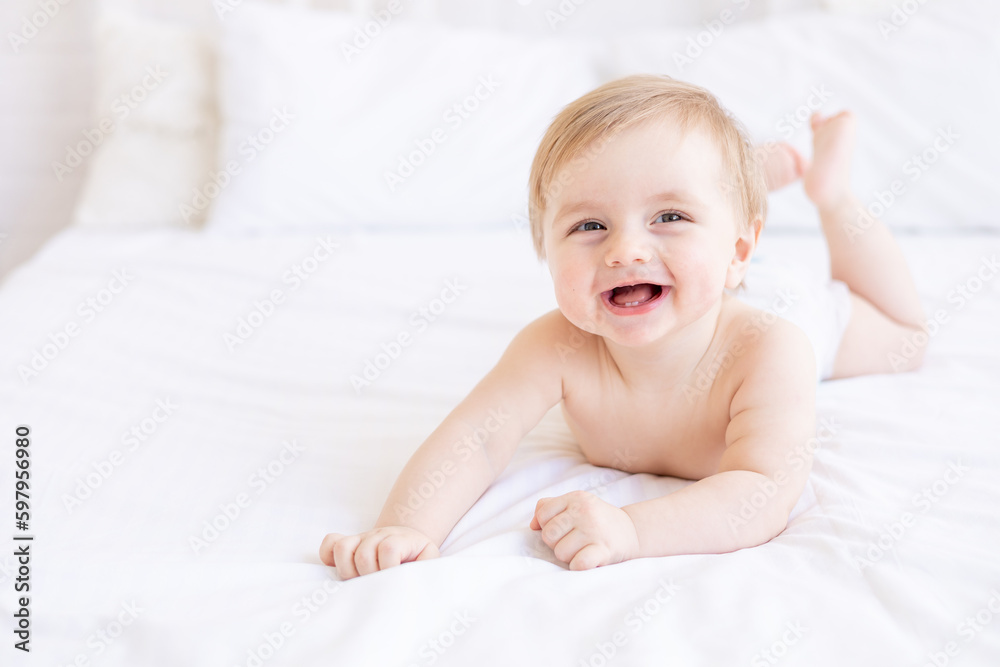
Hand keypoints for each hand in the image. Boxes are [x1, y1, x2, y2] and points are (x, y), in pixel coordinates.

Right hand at [319, 526, 439, 579]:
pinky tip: (341, 571)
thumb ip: (426, 568)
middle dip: (368, 576)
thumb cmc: (419, 558)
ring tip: (359, 582)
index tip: (393, 582)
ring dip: (348, 570)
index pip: (388, 548)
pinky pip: (329, 543)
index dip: (388, 568)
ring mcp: (362, 538)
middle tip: (376, 587)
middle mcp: (379, 535)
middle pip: (363, 554)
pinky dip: (329, 558)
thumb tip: (412, 581)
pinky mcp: (349, 543)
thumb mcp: (430, 560)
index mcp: (402, 539)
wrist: (410, 542)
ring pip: (343, 547)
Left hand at [529, 491, 639, 570]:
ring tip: (582, 548)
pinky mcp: (603, 550)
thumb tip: (532, 525)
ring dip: (568, 556)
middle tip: (572, 541)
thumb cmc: (596, 519)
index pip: (542, 514)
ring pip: (560, 552)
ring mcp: (594, 531)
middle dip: (556, 543)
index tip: (562, 529)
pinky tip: (587, 560)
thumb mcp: (575, 504)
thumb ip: (549, 507)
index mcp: (575, 498)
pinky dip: (578, 566)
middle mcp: (584, 512)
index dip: (547, 525)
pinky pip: (578, 564)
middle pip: (548, 535)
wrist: (632, 531)